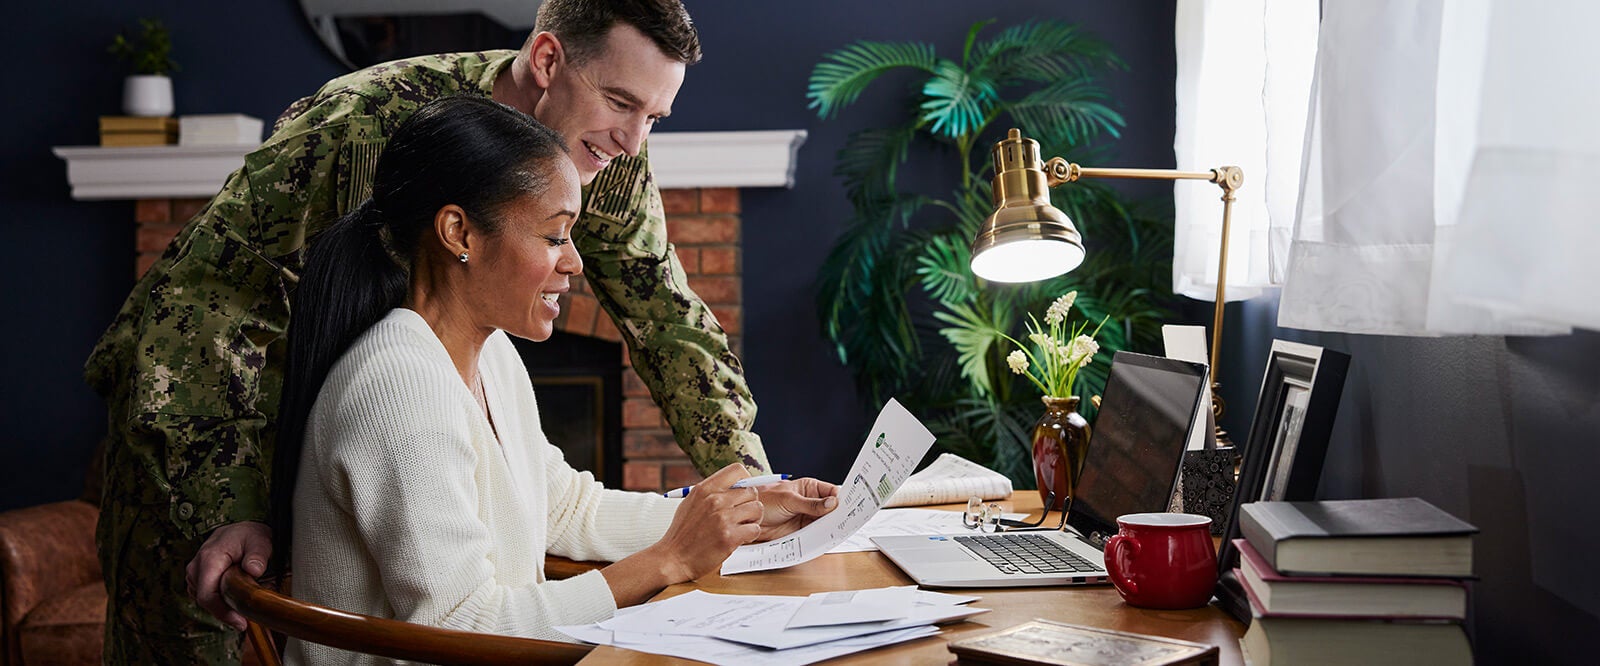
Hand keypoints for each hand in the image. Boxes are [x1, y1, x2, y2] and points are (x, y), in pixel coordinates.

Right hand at [185, 521, 271, 630]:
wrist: (240, 529)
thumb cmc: (249, 535)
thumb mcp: (260, 541)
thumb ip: (258, 555)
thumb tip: (253, 570)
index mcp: (209, 558)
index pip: (207, 595)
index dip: (222, 612)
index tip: (240, 622)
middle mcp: (196, 566)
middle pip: (205, 601)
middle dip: (225, 612)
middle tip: (246, 619)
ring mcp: (194, 573)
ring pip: (205, 600)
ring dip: (222, 606)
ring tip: (243, 605)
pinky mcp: (197, 578)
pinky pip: (206, 596)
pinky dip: (219, 601)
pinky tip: (234, 598)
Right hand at [650, 463, 763, 581]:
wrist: (673, 558)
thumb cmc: (682, 533)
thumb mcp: (691, 503)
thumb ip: (711, 492)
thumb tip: (734, 486)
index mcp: (705, 488)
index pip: (737, 470)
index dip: (746, 481)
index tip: (742, 494)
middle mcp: (714, 500)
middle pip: (751, 491)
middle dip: (750, 504)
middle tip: (743, 516)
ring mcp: (723, 518)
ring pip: (757, 509)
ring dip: (753, 520)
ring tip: (742, 527)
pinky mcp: (730, 537)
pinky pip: (755, 529)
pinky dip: (751, 535)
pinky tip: (739, 538)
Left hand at [754, 478, 838, 540]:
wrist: (747, 517)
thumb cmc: (764, 500)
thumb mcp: (789, 499)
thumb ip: (811, 503)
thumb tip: (832, 503)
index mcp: (810, 488)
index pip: (832, 492)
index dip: (841, 498)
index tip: (849, 506)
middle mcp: (811, 503)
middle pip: (831, 509)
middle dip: (839, 515)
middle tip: (846, 521)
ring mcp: (807, 517)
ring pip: (825, 523)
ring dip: (830, 527)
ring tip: (837, 531)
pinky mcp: (802, 531)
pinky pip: (815, 535)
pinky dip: (821, 538)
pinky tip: (825, 538)